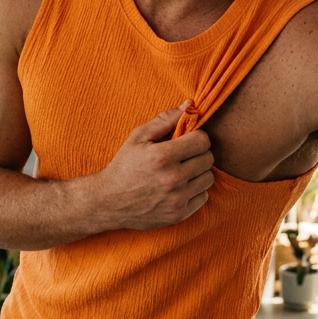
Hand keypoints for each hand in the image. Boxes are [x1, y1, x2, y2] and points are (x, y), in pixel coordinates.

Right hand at [90, 102, 214, 230]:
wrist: (109, 202)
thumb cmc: (124, 165)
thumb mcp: (138, 137)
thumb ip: (165, 120)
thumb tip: (190, 105)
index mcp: (162, 156)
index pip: (203, 140)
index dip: (197, 137)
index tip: (187, 140)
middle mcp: (172, 178)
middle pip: (208, 159)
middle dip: (198, 154)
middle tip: (184, 156)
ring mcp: (177, 198)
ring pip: (209, 178)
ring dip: (199, 173)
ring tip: (182, 171)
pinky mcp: (179, 214)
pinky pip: (204, 197)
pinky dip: (195, 191)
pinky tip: (180, 188)